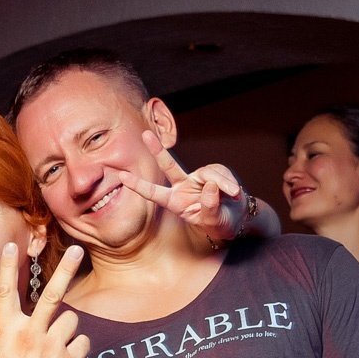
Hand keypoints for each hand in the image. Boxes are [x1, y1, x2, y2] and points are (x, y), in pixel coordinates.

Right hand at [0, 243, 89, 357]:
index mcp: (7, 331)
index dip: (8, 267)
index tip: (12, 246)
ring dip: (68, 329)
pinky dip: (78, 349)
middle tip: (76, 250)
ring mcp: (51, 348)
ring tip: (57, 345)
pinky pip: (83, 343)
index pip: (7, 292)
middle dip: (65, 269)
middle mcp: (30, 334)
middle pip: (52, 295)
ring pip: (72, 320)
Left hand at [116, 133, 249, 241]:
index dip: (138, 185)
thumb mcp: (214, 222)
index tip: (121, 176)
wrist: (237, 216)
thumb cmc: (220, 223)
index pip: (154, 193)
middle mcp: (183, 187)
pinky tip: (234, 192)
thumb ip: (210, 207)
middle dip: (158, 150)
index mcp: (175, 203)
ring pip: (207, 173)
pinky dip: (228, 183)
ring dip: (223, 184)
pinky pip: (220, 173)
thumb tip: (210, 185)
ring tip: (232, 194)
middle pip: (169, 166)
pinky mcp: (212, 172)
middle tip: (145, 134)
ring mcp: (196, 178)